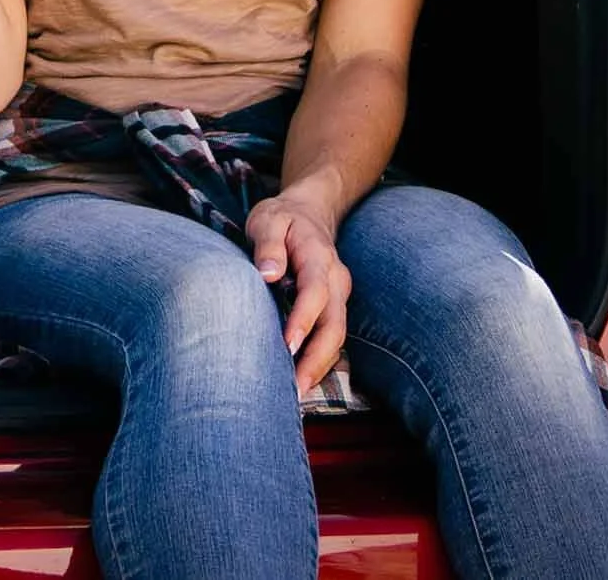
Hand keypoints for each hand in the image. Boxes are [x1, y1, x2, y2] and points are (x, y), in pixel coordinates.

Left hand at [243, 191, 351, 397]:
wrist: (309, 213)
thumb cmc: (281, 218)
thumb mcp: (268, 219)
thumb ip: (268, 244)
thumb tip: (269, 274)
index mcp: (318, 256)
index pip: (315, 292)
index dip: (303, 320)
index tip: (287, 346)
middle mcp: (336, 280)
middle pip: (335, 324)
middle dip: (317, 359)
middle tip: (295, 388)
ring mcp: (339, 296)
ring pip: (337, 336)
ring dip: (320, 366)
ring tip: (296, 394)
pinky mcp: (334, 308)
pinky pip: (331, 337)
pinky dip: (320, 360)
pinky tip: (301, 380)